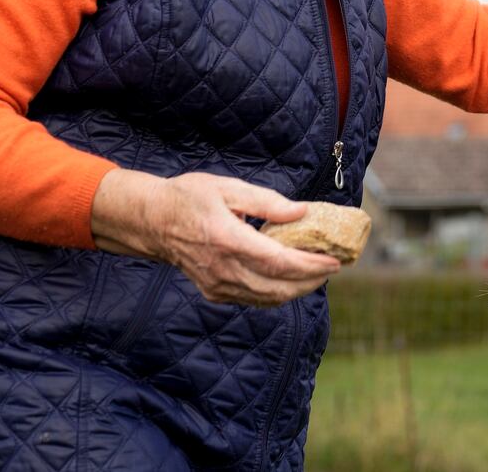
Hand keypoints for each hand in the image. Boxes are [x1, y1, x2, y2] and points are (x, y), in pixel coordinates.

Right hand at [91, 169, 339, 306]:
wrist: (153, 221)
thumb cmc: (190, 198)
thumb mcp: (228, 187)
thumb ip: (266, 201)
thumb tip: (300, 212)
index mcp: (228, 240)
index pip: (279, 262)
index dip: (310, 265)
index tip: (334, 261)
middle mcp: (223, 269)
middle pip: (278, 287)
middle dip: (311, 280)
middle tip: (333, 266)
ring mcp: (217, 285)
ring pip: (268, 298)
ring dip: (297, 289)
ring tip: (318, 273)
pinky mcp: (215, 292)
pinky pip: (253, 299)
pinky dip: (277, 293)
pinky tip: (291, 280)